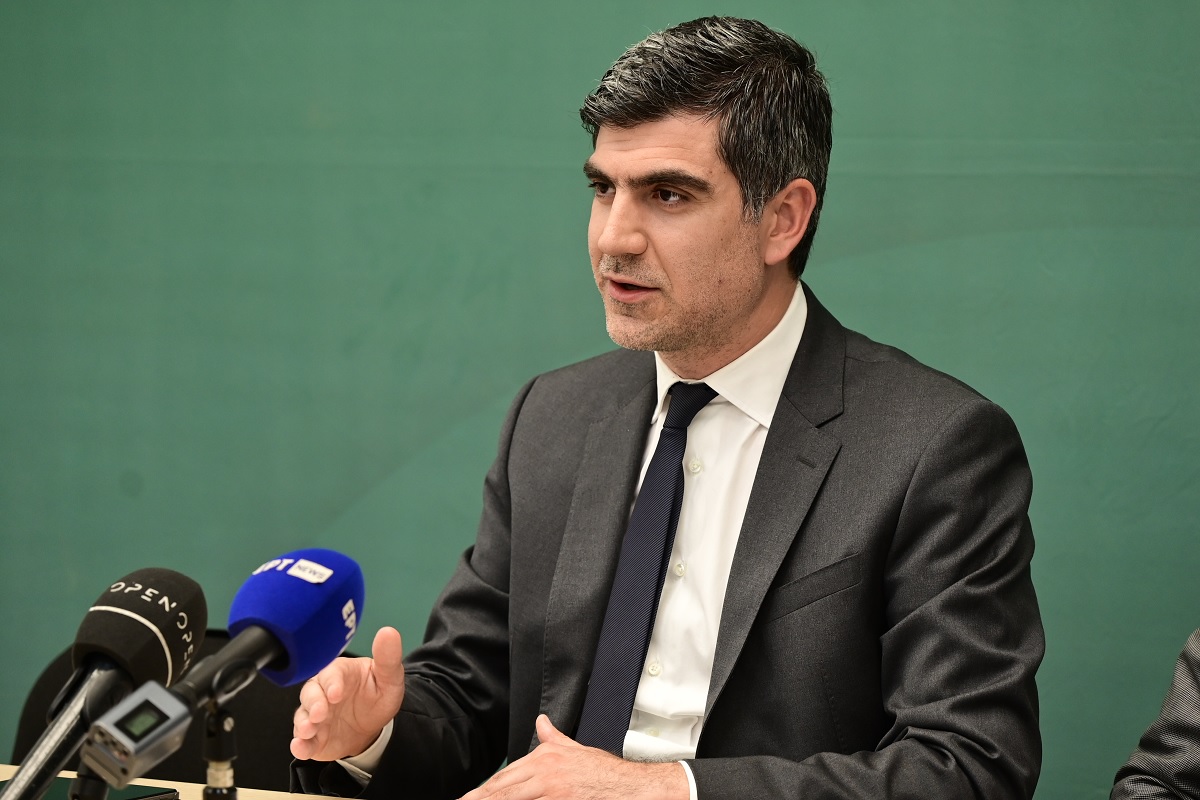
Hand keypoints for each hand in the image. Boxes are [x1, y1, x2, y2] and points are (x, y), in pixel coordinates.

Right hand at [290, 626, 405, 760]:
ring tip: (309, 731)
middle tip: (320, 713)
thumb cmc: (376, 694)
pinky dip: (299, 745)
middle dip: (313, 703)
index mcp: (339, 673)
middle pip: (310, 693)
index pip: (331, 674)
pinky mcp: (313, 737)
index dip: (332, 683)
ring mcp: (315, 715)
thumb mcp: (389, 677)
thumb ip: (388, 657)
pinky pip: (302, 740)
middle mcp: (322, 692)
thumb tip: (389, 632)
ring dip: (303, 724)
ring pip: (302, 717)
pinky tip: (301, 747)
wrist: (373, 726)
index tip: (336, 692)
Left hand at [458, 715, 688, 799]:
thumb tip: (541, 722)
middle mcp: (544, 771)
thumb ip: (553, 738)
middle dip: (480, 796)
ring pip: (511, 795)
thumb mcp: (575, 750)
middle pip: (502, 787)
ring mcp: (551, 788)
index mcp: (545, 758)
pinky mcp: (560, 799)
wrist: (631, 787)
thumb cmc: (605, 773)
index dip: (485, 789)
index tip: (469, 797)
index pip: (506, 776)